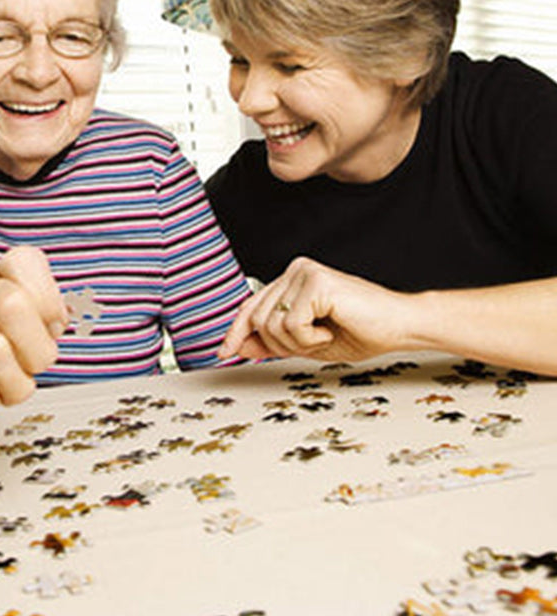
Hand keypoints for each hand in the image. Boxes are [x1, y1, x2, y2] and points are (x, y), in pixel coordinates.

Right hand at [0, 246, 67, 412]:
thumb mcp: (12, 314)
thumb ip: (43, 312)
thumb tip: (64, 318)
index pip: (26, 262)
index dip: (49, 300)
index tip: (52, 325)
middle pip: (12, 305)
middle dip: (37, 347)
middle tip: (35, 362)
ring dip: (15, 381)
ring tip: (11, 381)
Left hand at [220, 257, 414, 363]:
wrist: (400, 326)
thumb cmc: (361, 332)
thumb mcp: (306, 343)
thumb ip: (272, 341)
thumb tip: (238, 347)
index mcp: (291, 280)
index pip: (251, 306)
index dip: (236, 332)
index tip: (224, 353)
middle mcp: (294, 270)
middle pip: (256, 319)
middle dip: (279, 345)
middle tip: (313, 344)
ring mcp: (304, 272)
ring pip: (271, 324)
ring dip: (297, 343)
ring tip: (325, 335)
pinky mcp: (316, 281)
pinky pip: (291, 324)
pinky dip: (310, 339)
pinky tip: (331, 330)